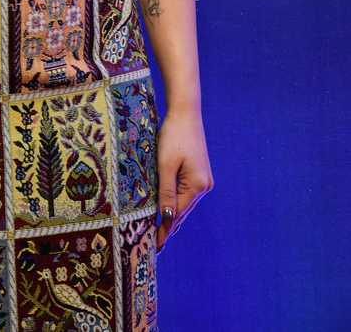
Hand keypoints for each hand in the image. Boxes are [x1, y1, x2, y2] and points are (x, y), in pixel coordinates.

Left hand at [155, 105, 213, 252]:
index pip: (178, 215)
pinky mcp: (199, 173)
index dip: (165, 231)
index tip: (155, 247)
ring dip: (172, 217)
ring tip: (158, 234)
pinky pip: (185, 194)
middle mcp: (204, 186)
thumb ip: (166, 192)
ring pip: (184, 204)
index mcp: (197, 186)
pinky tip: (168, 211)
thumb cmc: (173, 135)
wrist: (185, 112)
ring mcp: (203, 180)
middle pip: (183, 212)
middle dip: (169, 228)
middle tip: (155, 247)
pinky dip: (176, 203)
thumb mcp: (165, 164)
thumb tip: (166, 219)